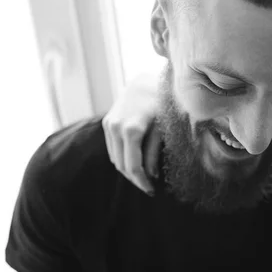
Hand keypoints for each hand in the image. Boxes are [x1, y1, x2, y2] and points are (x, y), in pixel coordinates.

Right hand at [102, 72, 162, 194]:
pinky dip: (122, 158)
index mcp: (132, 130)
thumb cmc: (163, 102)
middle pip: (121, 165)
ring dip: (127, 170)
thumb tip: (150, 175)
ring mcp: (109, 124)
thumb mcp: (164, 128)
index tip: (152, 191)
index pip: (133, 167)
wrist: (146, 80)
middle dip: (135, 179)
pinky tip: (135, 162)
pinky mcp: (107, 122)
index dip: (142, 182)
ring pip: (115, 159)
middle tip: (149, 187)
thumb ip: (155, 152)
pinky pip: (113, 149)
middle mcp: (116, 128)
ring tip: (144, 176)